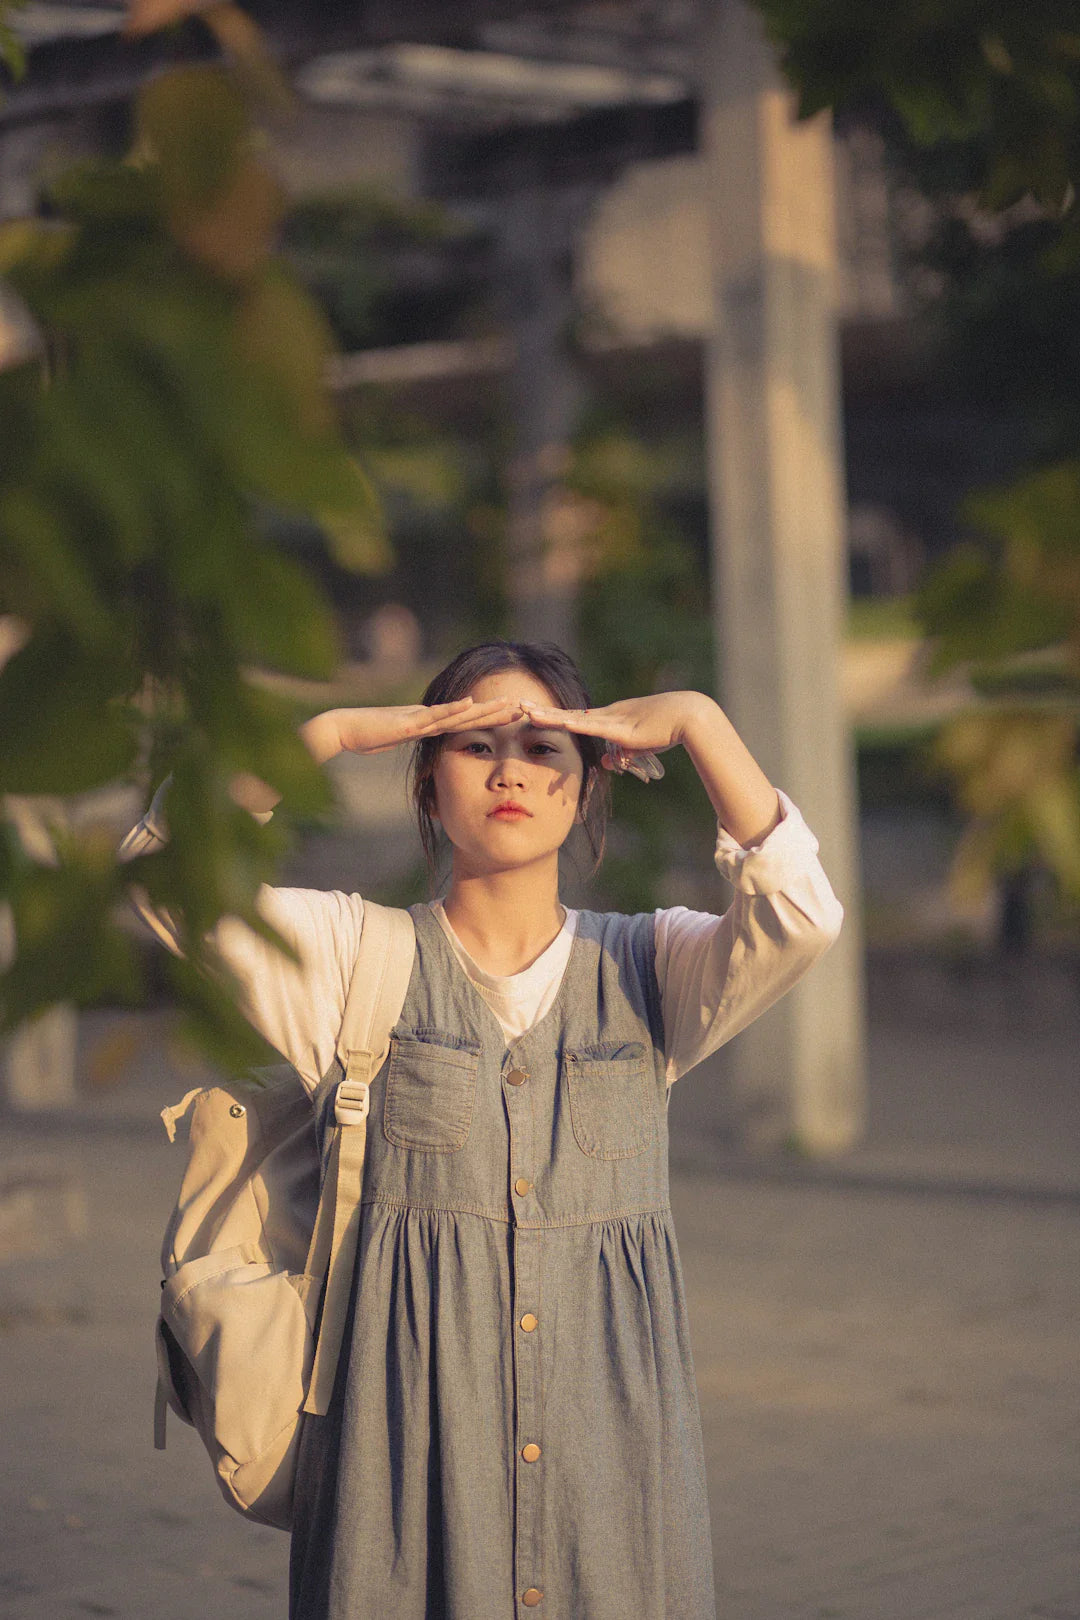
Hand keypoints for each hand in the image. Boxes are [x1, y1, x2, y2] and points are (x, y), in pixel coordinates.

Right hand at [324, 696, 524, 757]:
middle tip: (525, 706)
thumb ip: (411, 745)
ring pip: (459, 712)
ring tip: (510, 704)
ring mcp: (420, 717)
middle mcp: (429, 716)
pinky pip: (434, 716)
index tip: (513, 717)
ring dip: (485, 709)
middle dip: (497, 712)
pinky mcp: (408, 722)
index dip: (490, 719)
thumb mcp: (397, 744)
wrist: (343, 728)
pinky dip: (453, 710)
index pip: (465, 722)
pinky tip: (471, 704)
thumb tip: (427, 756)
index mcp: (429, 723)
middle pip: (470, 714)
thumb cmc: (365, 737)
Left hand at [518, 691, 704, 767]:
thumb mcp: (638, 746)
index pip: (573, 718)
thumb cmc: (666, 729)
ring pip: (574, 717)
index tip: (531, 713)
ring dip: (550, 716)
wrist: (687, 716)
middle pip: (566, 714)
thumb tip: (607, 762)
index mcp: (608, 718)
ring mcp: (612, 720)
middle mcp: (606, 715)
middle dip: (541, 711)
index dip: (551, 717)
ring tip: (527, 711)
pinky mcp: (622, 728)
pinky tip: (560, 722)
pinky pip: (594, 726)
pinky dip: (576, 725)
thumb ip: (621, 753)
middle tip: (516, 705)